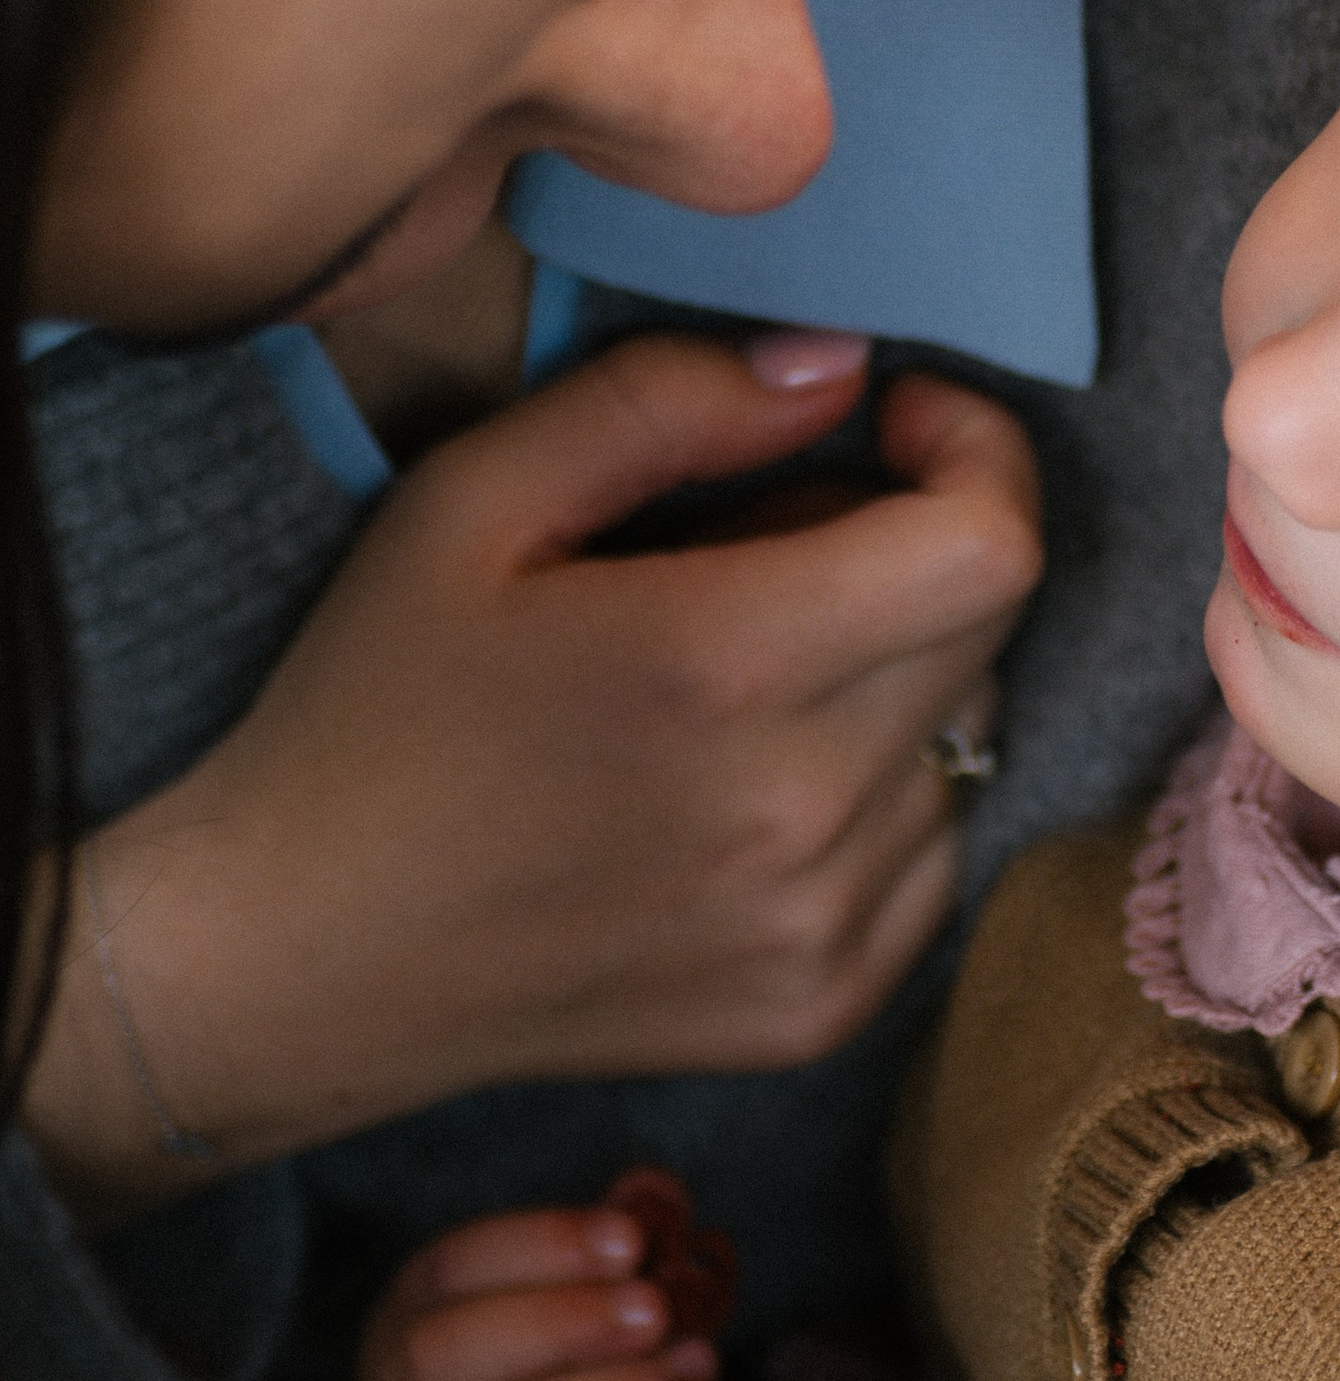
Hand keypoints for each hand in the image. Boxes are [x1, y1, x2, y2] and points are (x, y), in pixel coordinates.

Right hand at [30, 336, 1040, 1216]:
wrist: (307, 957)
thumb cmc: (376, 709)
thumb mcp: (471, 503)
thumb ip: (665, 405)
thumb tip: (840, 371)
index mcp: (718, 666)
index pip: (991, 548)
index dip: (975, 457)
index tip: (900, 427)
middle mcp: (797, 811)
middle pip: (986, 631)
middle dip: (912, 550)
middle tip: (770, 547)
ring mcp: (820, 929)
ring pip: (967, 741)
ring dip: (896, 681)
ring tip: (740, 683)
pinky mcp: (824, 1009)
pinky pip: (936, 855)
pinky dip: (882, 796)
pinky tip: (750, 787)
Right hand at [350, 1197, 931, 1380]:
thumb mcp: (590, 1321)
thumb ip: (613, 1252)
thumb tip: (652, 1187)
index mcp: (401, 1334)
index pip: (441, 1274)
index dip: (535, 1246)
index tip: (629, 1235)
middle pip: (441, 1358)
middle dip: (554, 1320)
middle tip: (653, 1305)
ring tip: (687, 1360)